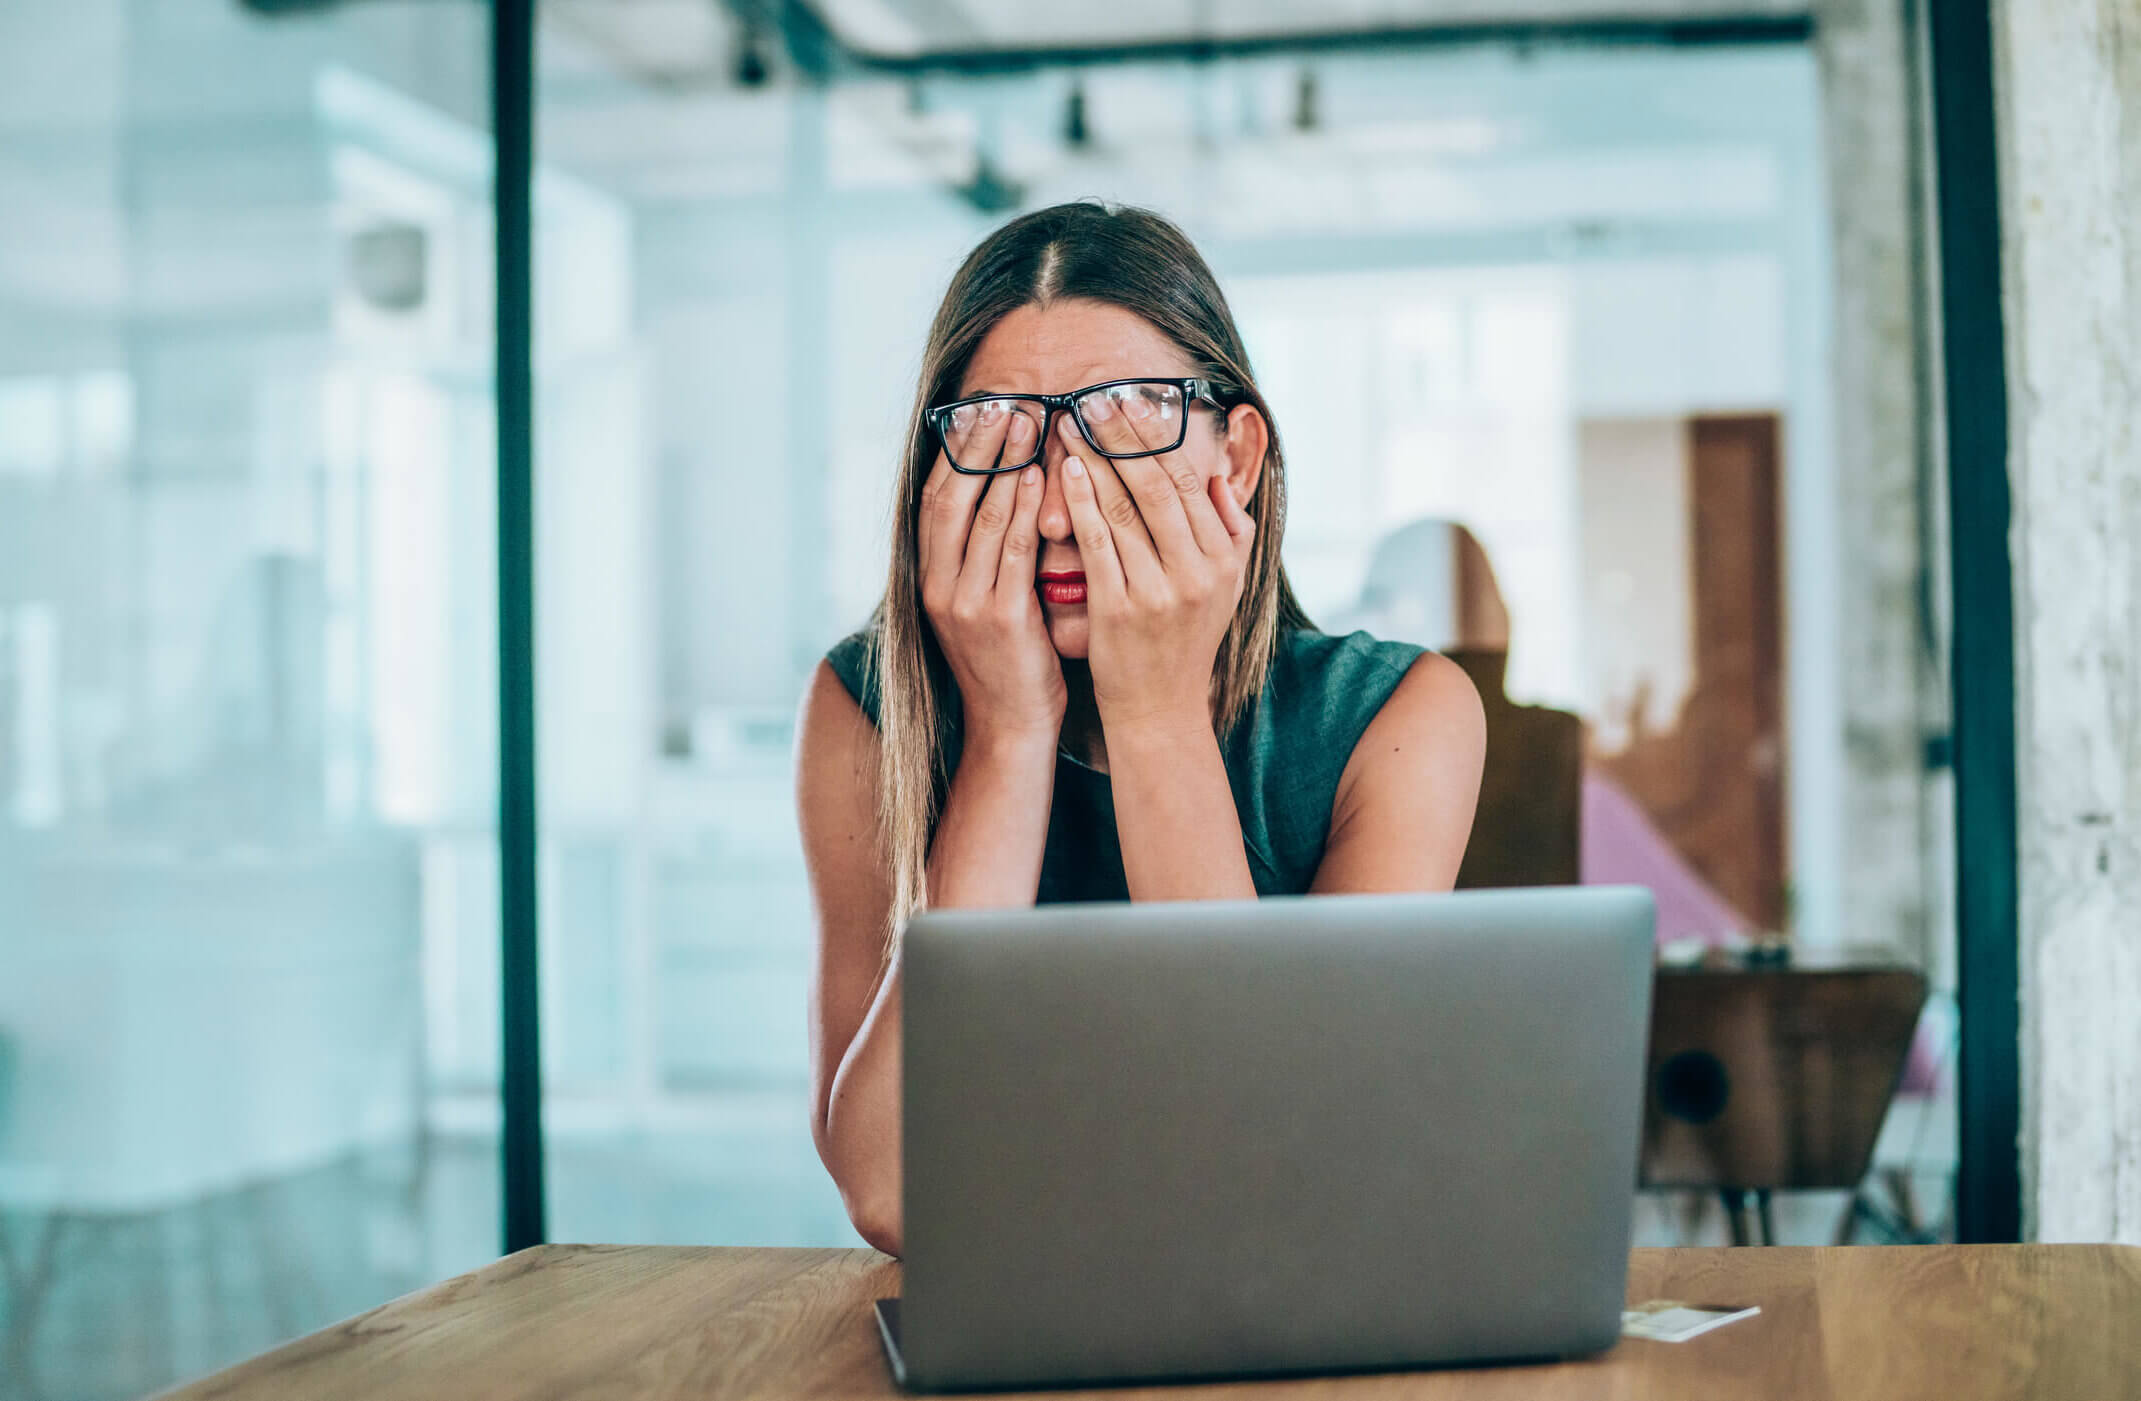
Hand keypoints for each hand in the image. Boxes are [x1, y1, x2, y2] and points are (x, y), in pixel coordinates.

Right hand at [917, 406, 1064, 745]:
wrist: (1012, 727)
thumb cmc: (1012, 661)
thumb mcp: (987, 602)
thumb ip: (989, 555)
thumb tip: (1009, 495)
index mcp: (930, 578)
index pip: (936, 498)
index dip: (957, 452)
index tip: (981, 411)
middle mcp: (937, 585)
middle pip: (951, 497)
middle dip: (978, 446)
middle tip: (1006, 403)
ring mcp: (963, 602)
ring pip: (980, 517)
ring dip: (1005, 464)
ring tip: (1028, 423)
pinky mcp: (998, 618)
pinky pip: (1011, 551)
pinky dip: (1023, 509)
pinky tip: (1041, 476)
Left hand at [1054, 409, 1255, 731]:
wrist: (1160, 711)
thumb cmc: (1186, 641)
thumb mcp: (1226, 588)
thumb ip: (1231, 530)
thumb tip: (1218, 475)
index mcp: (1223, 559)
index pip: (1189, 482)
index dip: (1158, 437)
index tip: (1131, 402)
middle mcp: (1196, 572)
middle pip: (1157, 486)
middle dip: (1123, 437)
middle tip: (1093, 398)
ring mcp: (1158, 592)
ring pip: (1124, 509)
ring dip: (1094, 460)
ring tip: (1070, 424)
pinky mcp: (1118, 610)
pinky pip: (1097, 544)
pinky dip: (1081, 503)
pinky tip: (1066, 472)